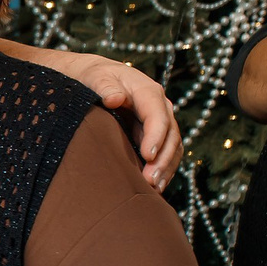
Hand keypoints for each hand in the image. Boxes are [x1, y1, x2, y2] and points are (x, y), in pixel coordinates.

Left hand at [80, 56, 180, 188]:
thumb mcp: (96, 77)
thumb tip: (116, 99)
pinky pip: (166, 153)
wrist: (94, 77)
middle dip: (163, 159)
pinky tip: (155, 187)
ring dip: (166, 168)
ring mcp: (160, 122)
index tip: (148, 155)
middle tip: (150, 181)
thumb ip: (105, 86)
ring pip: (172, 147)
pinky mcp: (154, 134)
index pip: (158, 115)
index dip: (156, 136)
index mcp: (148, 91)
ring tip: (154, 188)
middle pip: (170, 135)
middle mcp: (159, 107)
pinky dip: (163, 169)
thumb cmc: (93, 77)